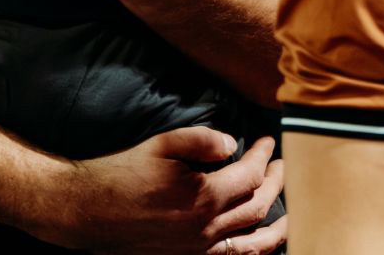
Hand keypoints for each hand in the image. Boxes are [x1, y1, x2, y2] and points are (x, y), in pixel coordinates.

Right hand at [53, 130, 285, 253]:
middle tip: (282, 165)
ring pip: (254, 241)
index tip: (269, 141)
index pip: (249, 174)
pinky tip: (257, 238)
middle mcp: (209, 228)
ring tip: (290, 211)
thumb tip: (232, 142)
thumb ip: (200, 140)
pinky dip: (254, 248)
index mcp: (204, 197)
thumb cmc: (124, 173)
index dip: (263, 155)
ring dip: (277, 224)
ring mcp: (201, 248)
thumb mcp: (160, 144)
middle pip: (258, 206)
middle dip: (276, 183)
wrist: (94, 210)